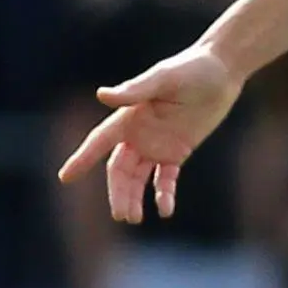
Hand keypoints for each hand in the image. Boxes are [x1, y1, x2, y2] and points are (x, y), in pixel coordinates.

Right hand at [57, 43, 242, 223]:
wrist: (222, 71)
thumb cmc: (191, 68)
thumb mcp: (163, 78)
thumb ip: (135, 89)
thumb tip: (102, 95)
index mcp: (129, 116)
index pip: (100, 142)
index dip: (83, 158)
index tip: (65, 177)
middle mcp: (138, 134)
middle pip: (120, 170)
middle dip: (117, 192)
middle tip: (121, 215)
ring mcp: (157, 145)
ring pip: (138, 178)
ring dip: (134, 198)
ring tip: (134, 218)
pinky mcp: (178, 151)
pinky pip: (166, 179)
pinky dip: (163, 194)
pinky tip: (164, 210)